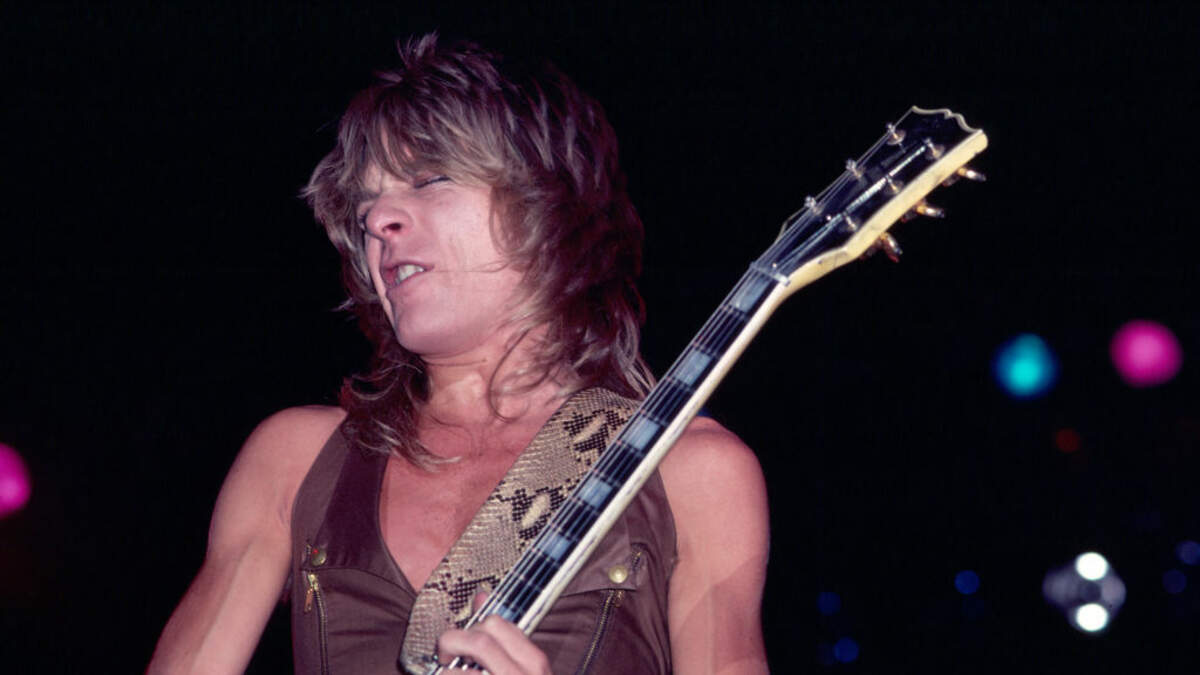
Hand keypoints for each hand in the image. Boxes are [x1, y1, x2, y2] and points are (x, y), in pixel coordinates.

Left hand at [435, 613, 549, 674]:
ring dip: (444, 674)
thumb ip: (501, 637)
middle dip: (451, 643)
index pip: (497, 624)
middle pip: (479, 640)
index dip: (470, 627)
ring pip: (457, 672)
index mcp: (534, 665)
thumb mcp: (519, 669)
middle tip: (445, 658)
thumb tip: (481, 596)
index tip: (462, 641)